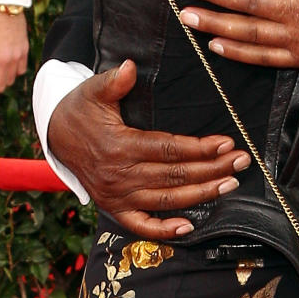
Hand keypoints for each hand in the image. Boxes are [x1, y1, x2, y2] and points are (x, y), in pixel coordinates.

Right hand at [46, 59, 250, 238]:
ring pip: (166, 199)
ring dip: (201, 194)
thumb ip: (114, 81)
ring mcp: (118, 195)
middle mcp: (121, 175)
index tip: (226, 143)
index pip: (168, 149)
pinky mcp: (114, 208)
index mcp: (120, 145)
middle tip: (242, 161)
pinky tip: (188, 227)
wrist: (56, 135)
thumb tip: (130, 67)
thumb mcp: (93, 90)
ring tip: (230, 184)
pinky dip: (163, 230)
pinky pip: (140, 225)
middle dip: (212, 169)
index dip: (199, 148)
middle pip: (175, 175)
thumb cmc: (82, 109)